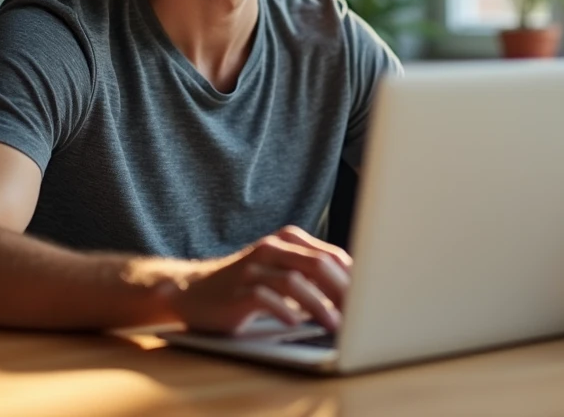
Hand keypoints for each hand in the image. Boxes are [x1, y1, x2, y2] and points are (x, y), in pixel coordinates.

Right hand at [169, 226, 352, 334]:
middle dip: (343, 291)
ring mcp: (253, 269)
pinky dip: (285, 311)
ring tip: (334, 325)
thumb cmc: (248, 284)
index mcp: (287, 240)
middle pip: (317, 265)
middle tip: (358, 315)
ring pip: (295, 281)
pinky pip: (266, 298)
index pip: (331, 255)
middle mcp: (271, 248)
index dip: (353, 279)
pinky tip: (297, 323)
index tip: (369, 300)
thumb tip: (355, 291)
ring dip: (319, 305)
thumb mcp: (281, 271)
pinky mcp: (237, 291)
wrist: (194, 292)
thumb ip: (312, 274)